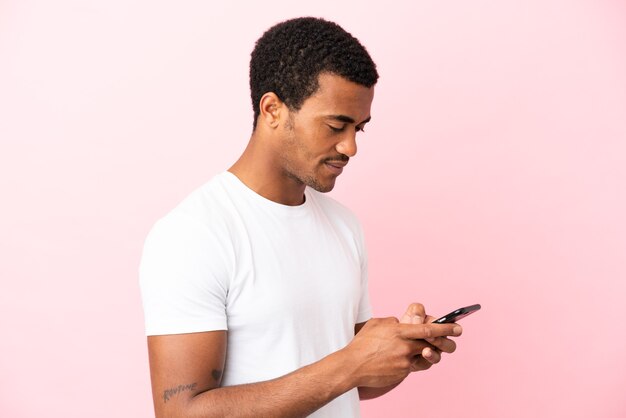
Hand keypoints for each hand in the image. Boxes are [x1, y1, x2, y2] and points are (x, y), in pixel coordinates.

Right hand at [343, 315, 460, 387]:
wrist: (352, 366)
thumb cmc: (362, 343)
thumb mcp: (377, 324)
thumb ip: (393, 322)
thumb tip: (401, 322)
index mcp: (400, 331)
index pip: (428, 329)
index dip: (445, 328)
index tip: (457, 327)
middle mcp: (405, 346)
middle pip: (432, 344)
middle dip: (445, 341)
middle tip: (456, 337)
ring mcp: (404, 361)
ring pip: (425, 356)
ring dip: (429, 352)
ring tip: (426, 349)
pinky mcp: (402, 373)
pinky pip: (413, 366)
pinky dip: (411, 361)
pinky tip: (401, 359)